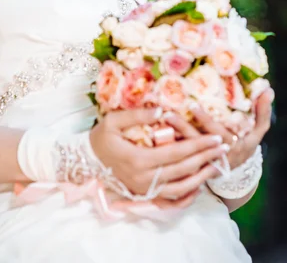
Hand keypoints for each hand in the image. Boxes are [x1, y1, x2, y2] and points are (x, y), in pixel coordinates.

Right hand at [89, 107, 226, 207]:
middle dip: (206, 158)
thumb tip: (163, 109)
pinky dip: (186, 197)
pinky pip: (169, 201)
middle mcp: (144, 178)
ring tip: (216, 165)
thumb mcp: (113, 121)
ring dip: (201, 177)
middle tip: (224, 148)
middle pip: (183, 170)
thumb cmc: (100, 138)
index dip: (198, 145)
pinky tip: (198, 187)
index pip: (177, 152)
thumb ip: (138, 115)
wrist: (86, 161)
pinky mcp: (143, 195)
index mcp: (138, 159)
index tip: (216, 137)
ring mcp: (144, 190)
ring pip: (180, 189)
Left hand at [168, 88, 273, 169]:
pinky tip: (154, 138)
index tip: (192, 105)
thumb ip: (262, 110)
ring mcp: (204, 165)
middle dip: (182, 128)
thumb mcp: (257, 129)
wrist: (237, 168)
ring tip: (159, 123)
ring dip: (171, 139)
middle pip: (197, 143)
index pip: (216, 132)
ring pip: (185, 153)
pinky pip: (178, 161)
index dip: (205, 120)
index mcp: (233, 145)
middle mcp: (217, 156)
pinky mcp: (193, 171)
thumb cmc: (246, 141)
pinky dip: (168, 150)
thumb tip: (268, 89)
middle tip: (167, 113)